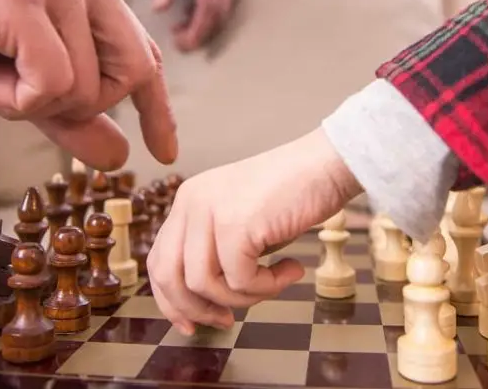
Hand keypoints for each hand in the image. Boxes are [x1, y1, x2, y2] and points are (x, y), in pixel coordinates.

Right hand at [0, 0, 176, 170]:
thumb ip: (73, 117)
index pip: (142, 55)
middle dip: (75, 105)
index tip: (164, 151)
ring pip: (87, 88)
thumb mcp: (20, 89)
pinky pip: (52, 85)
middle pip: (127, 76)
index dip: (155, 109)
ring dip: (30, 102)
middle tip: (13, 83)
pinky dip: (11, 98)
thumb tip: (122, 156)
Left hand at [146, 128, 363, 334]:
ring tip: (274, 284)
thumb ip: (219, 254)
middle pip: (168, 276)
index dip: (171, 300)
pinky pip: (240, 281)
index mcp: (188, 200)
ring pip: (203, 285)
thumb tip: (208, 306)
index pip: (159, 260)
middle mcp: (191, 202)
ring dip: (242, 298)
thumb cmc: (294, 195)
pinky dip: (268, 286)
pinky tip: (292, 269)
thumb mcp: (243, 224)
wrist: (328, 164)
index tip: (192, 324)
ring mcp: (210, 211)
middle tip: (226, 320)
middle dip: (195, 309)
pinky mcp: (235, 224)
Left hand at [149, 0, 239, 51]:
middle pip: (219, 13)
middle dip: (201, 33)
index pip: (209, 4)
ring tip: (178, 30)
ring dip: (203, 27)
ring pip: (224, 13)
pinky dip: (207, 19)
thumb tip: (160, 9)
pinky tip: (187, 20)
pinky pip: (224, 8)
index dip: (199, 28)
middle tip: (179, 44)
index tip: (184, 44)